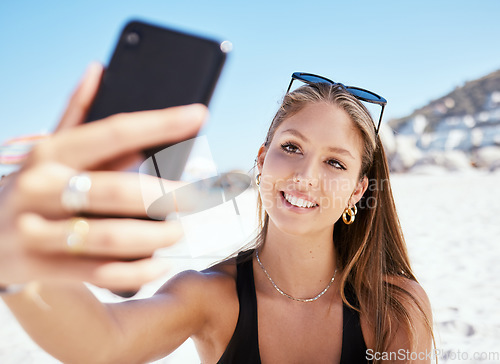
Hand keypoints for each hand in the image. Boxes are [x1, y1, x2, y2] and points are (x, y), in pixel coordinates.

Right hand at [0, 63, 207, 290]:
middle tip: (195, 197)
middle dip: (165, 195)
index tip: (198, 116)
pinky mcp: (42, 266)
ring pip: (110, 237)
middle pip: (116, 190)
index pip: (113, 132)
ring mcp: (37, 231)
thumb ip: (75, 115)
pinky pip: (100, 272)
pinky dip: (137, 270)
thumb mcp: (46, 149)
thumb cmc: (30, 186)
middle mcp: (41, 189)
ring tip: (180, 230)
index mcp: (48, 153)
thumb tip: (99, 70)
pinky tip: (159, 262)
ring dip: (155, 235)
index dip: (160, 123)